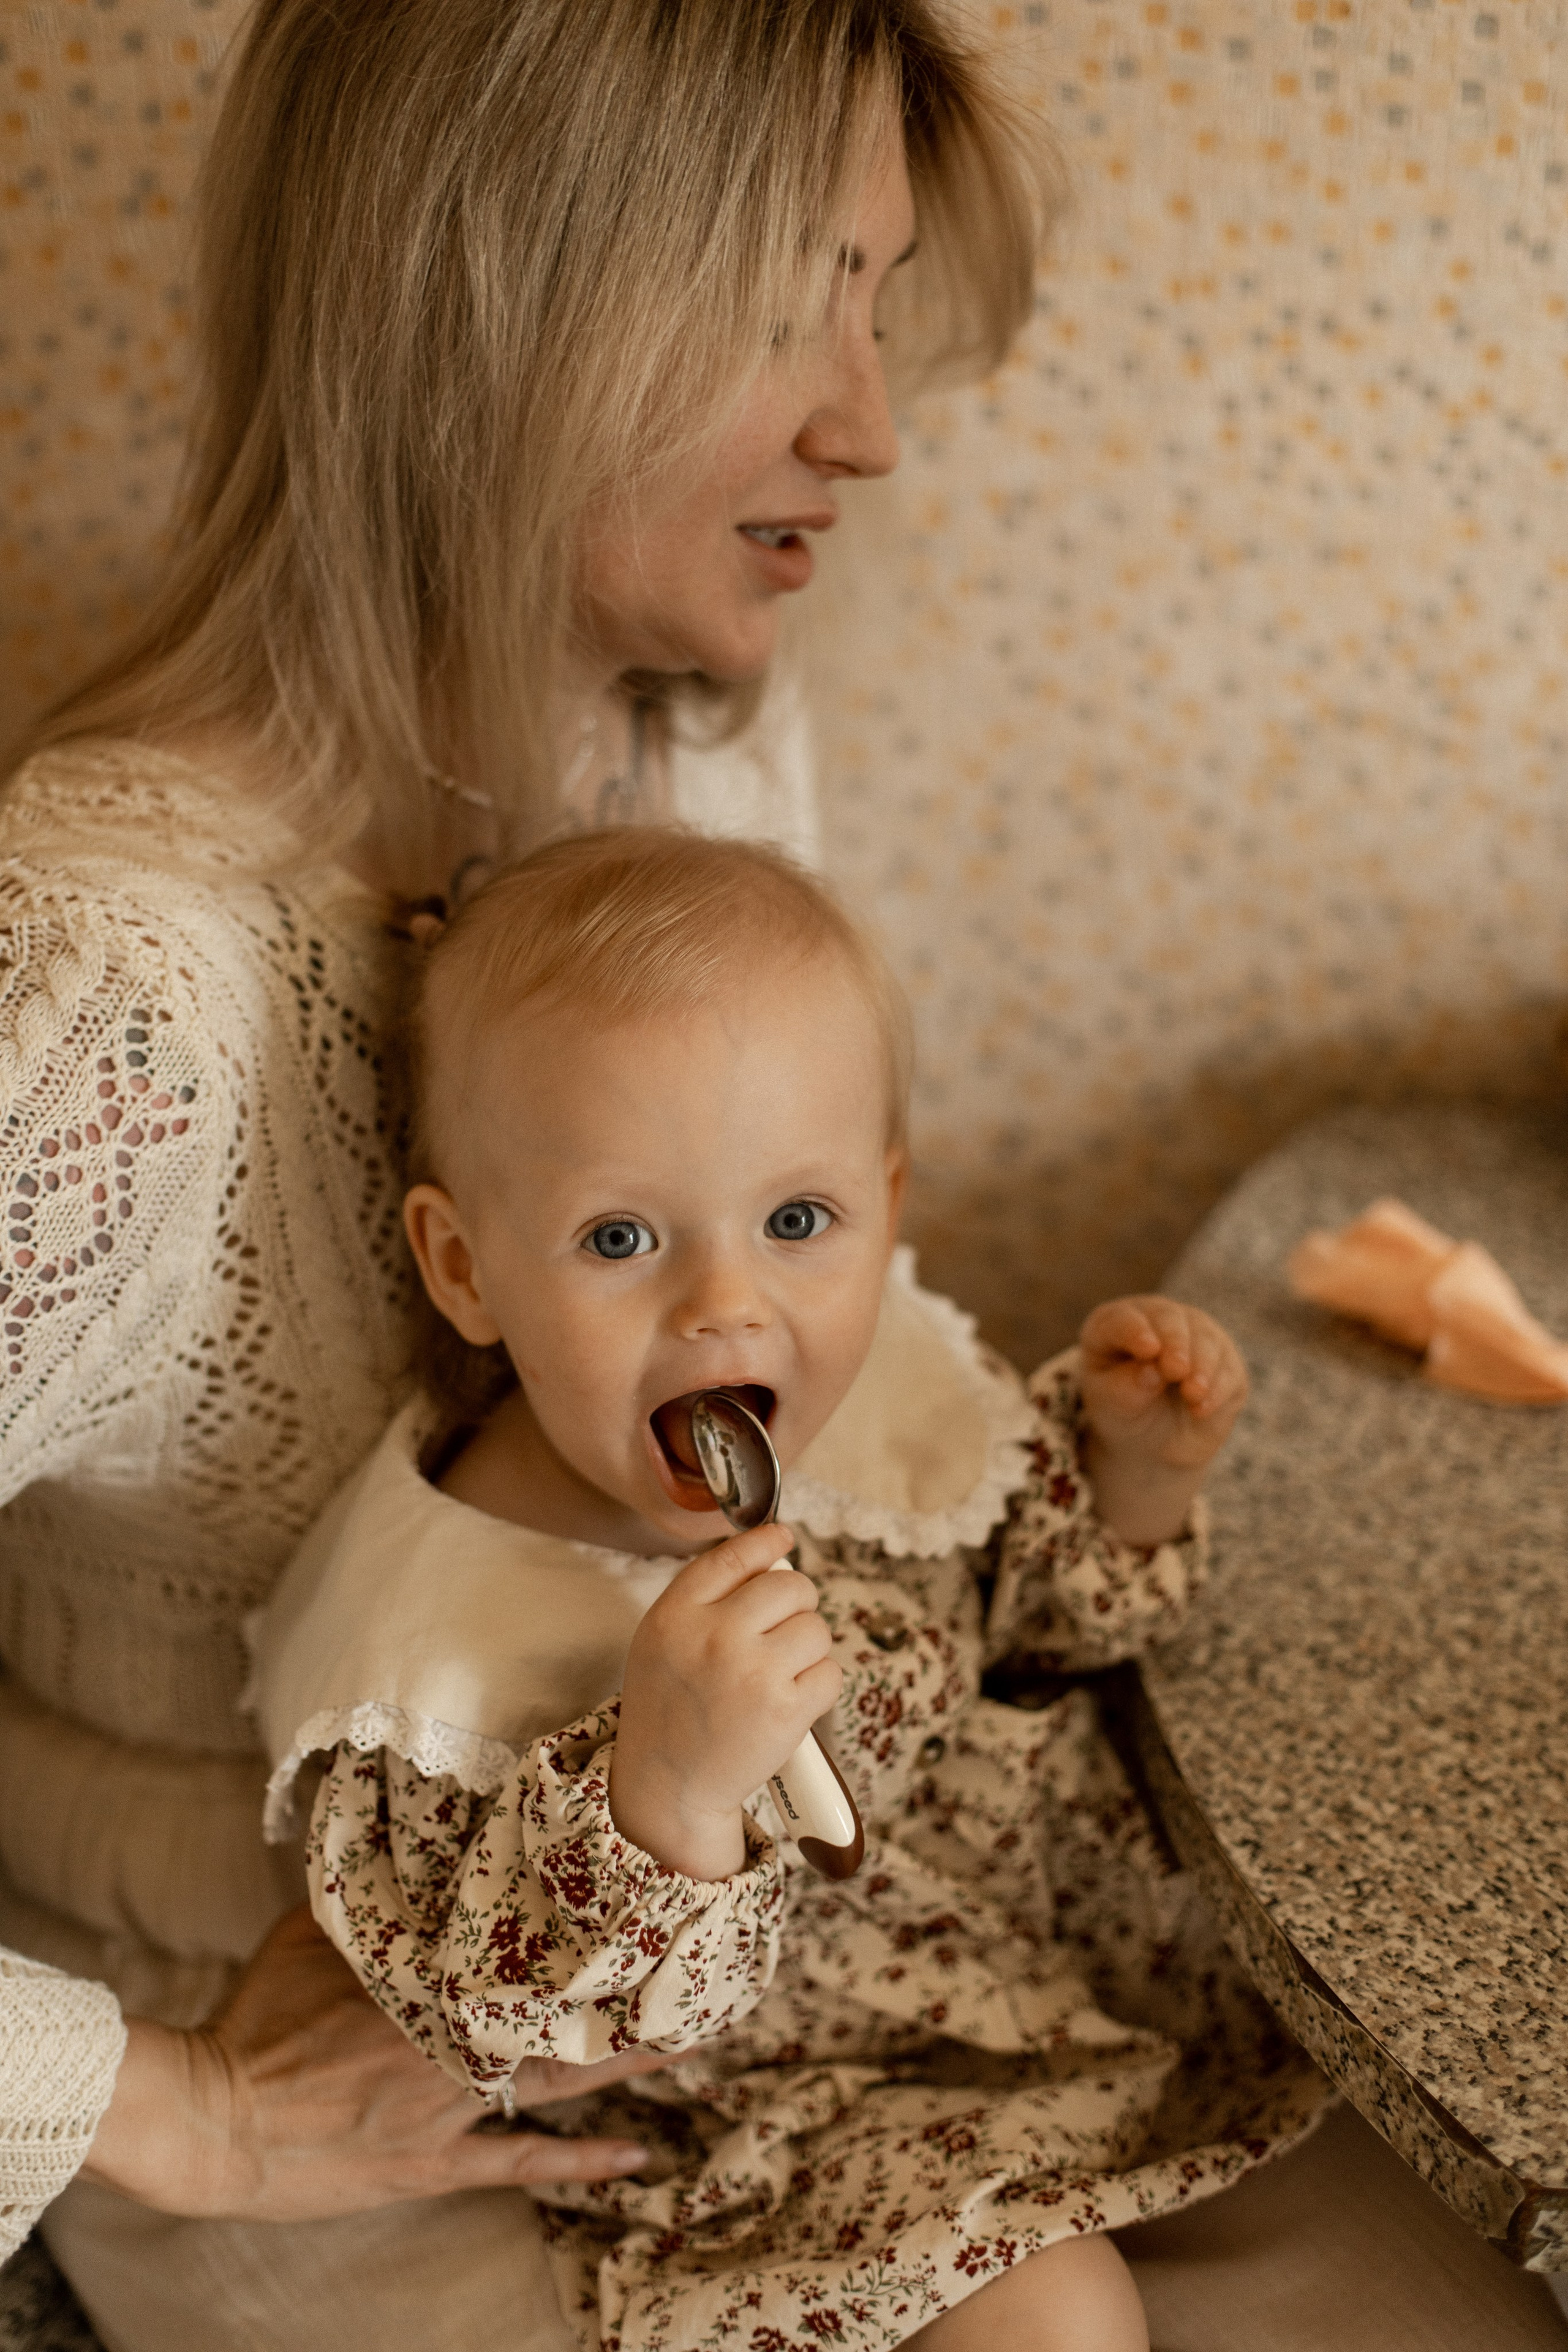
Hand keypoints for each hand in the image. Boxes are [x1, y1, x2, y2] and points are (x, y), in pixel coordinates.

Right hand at [82, 1907, 660, 2218]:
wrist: (214, 2120)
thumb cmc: (259, 2021)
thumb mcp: (311, 1934)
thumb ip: (367, 1897)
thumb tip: (396, 1831)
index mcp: (423, 1975)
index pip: (518, 1942)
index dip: (584, 1923)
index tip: (642, 1891)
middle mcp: (450, 2035)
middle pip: (557, 2007)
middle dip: (625, 1985)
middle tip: (695, 1962)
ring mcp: (449, 2105)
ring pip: (557, 2077)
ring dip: (623, 2058)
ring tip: (693, 2037)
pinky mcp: (437, 2161)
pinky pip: (523, 2162)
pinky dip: (581, 2160)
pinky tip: (637, 2153)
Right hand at [609, 1520, 839, 1881]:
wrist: (669, 1786)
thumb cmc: (670, 1707)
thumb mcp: (662, 1639)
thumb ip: (705, 1595)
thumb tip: (771, 1550)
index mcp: (676, 1615)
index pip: (734, 1556)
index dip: (767, 1542)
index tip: (784, 1538)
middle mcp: (714, 1637)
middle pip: (790, 1586)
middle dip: (797, 1604)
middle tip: (781, 1632)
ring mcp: (753, 1673)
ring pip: (817, 1628)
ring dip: (808, 1649)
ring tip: (779, 1674)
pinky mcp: (786, 1711)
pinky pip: (831, 1672)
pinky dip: (820, 1685)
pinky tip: (791, 1701)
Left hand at [1079, 1295, 1248, 1545]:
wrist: (1149, 1445)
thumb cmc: (1119, 1418)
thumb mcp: (1111, 1406)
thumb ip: (1126, 1389)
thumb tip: (1152, 1374)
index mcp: (1115, 1326)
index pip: (1124, 1318)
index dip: (1136, 1330)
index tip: (1147, 1350)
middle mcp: (1158, 1322)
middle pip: (1171, 1320)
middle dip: (1176, 1344)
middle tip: (1175, 1371)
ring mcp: (1196, 1338)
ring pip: (1207, 1339)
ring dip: (1203, 1364)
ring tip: (1193, 1394)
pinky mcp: (1225, 1363)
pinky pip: (1229, 1367)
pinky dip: (1220, 1384)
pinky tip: (1205, 1404)